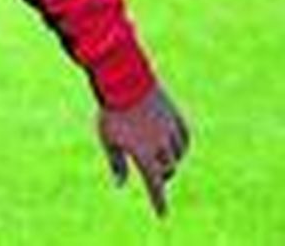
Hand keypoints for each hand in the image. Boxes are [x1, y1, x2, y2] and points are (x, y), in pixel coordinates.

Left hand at [98, 86, 189, 216]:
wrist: (125, 80)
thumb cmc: (111, 111)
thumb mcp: (108, 139)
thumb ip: (117, 163)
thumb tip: (120, 184)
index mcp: (143, 153)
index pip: (154, 184)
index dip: (159, 201)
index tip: (162, 214)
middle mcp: (161, 144)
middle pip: (167, 169)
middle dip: (162, 176)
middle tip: (157, 177)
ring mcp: (171, 130)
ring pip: (177, 155)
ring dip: (171, 161)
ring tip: (163, 161)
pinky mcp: (177, 116)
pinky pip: (185, 138)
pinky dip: (181, 146)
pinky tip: (176, 147)